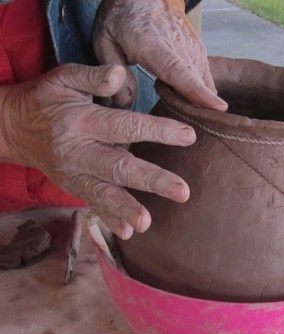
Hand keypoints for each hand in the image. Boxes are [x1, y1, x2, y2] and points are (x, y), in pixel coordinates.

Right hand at [0, 64, 195, 238]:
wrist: (14, 127)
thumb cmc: (48, 99)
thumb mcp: (64, 79)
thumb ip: (93, 77)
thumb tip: (120, 74)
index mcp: (82, 122)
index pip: (126, 126)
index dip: (158, 131)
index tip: (189, 136)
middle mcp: (79, 151)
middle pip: (120, 167)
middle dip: (152, 180)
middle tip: (183, 191)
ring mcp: (76, 174)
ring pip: (104, 193)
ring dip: (127, 209)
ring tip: (147, 223)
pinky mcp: (75, 187)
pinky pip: (93, 205)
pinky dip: (109, 219)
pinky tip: (128, 233)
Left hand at [93, 0, 227, 110]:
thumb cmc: (122, 17)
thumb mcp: (104, 41)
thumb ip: (113, 75)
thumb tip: (124, 105)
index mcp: (153, 46)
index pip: (181, 72)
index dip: (199, 92)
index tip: (218, 108)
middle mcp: (179, 47)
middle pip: (198, 84)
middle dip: (200, 110)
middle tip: (190, 132)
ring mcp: (193, 49)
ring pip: (205, 83)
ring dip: (198, 102)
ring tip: (184, 116)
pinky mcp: (199, 52)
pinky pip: (205, 78)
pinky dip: (200, 92)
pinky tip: (187, 101)